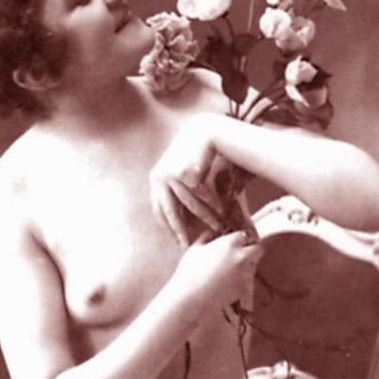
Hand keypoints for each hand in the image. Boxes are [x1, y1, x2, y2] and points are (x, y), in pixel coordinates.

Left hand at [149, 115, 223, 245]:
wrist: (204, 131)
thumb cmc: (195, 154)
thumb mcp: (180, 171)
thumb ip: (177, 190)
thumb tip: (180, 215)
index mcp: (155, 179)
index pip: (160, 210)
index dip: (169, 226)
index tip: (177, 239)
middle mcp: (160, 178)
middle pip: (171, 213)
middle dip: (181, 232)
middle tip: (188, 247)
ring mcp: (173, 175)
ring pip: (191, 205)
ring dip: (206, 218)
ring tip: (217, 227)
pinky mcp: (187, 173)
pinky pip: (203, 194)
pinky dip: (214, 204)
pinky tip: (223, 211)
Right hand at [173, 228, 263, 312]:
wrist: (191, 297)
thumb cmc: (189, 272)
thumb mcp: (194, 249)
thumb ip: (205, 237)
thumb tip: (211, 234)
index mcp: (229, 243)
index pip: (244, 235)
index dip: (240, 240)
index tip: (236, 244)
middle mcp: (241, 256)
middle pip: (258, 249)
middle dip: (253, 251)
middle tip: (242, 256)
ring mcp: (244, 273)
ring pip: (252, 267)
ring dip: (245, 267)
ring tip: (228, 273)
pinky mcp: (243, 288)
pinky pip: (245, 282)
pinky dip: (239, 282)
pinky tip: (224, 285)